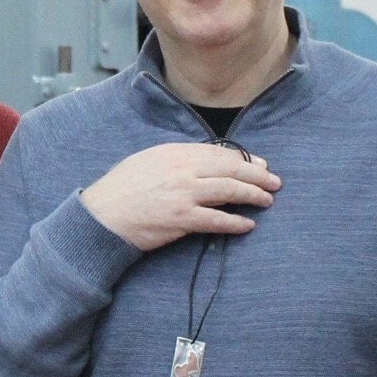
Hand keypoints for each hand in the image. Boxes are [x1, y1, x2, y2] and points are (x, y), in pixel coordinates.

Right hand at [79, 143, 278, 250]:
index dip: (244, 159)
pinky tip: (248, 225)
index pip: (219, 152)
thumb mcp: (147, 161)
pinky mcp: (182, 219)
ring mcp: (184, 194)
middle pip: (231, 169)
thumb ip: (177, 159)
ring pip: (230, 191)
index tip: (260, 165)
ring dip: (253, 196)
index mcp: (175, 152)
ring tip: (267, 201)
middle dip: (257, 176)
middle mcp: (182, 169)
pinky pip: (217, 220)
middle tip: (275, 183)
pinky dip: (236, 222)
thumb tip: (204, 163)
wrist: (102, 216)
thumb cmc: (121, 189)